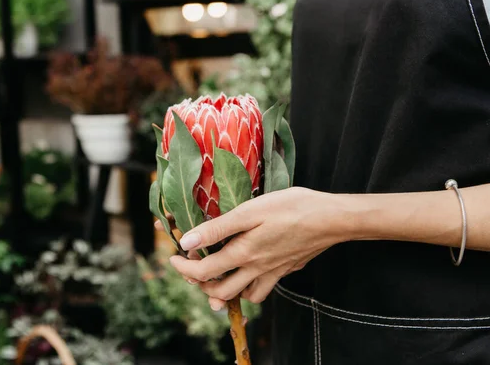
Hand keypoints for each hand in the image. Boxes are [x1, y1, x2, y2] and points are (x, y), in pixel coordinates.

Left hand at [161, 187, 353, 308]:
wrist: (330, 219)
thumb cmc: (290, 207)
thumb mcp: (249, 211)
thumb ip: (217, 228)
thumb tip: (187, 242)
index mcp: (242, 254)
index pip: (203, 272)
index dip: (183, 268)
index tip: (173, 257)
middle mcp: (255, 269)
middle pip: (219, 291)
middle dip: (200, 284)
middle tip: (191, 268)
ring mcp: (272, 273)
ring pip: (242, 296)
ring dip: (225, 291)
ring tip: (217, 275)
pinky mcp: (285, 270)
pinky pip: (262, 290)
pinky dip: (250, 288)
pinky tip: (248, 273)